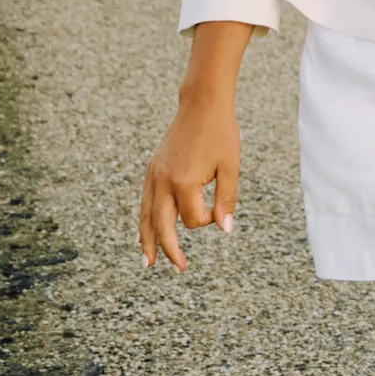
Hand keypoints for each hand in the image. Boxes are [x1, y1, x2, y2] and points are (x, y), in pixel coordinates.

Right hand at [139, 96, 239, 271]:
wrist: (201, 106)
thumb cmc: (221, 135)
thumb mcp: (230, 167)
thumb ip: (227, 199)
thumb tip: (225, 229)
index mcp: (184, 182)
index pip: (193, 218)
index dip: (209, 220)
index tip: (219, 210)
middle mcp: (163, 182)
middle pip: (161, 225)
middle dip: (169, 249)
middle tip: (178, 269)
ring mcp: (154, 176)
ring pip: (146, 216)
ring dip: (147, 240)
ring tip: (148, 262)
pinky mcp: (152, 170)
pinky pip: (145, 201)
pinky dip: (144, 220)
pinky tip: (145, 232)